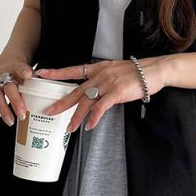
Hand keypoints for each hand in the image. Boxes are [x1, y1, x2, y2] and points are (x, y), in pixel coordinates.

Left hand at [36, 56, 166, 131]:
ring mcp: (107, 83)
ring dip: (77, 116)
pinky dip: (94, 118)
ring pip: (86, 102)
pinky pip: (101, 107)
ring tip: (70, 127)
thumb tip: (96, 93)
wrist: (153, 71)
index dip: (57, 72)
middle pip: (76, 91)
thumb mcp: (115, 72)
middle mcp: (100, 75)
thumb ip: (103, 81)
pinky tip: (90, 125)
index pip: (73, 70)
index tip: (42, 73)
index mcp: (98, 69)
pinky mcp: (116, 92)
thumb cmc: (137, 73)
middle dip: (61, 102)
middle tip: (50, 111)